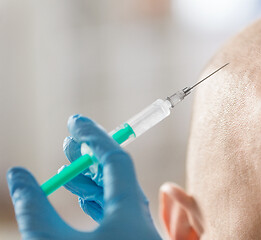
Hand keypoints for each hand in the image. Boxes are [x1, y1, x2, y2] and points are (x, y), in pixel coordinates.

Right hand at [7, 114, 161, 239]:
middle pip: (119, 174)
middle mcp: (141, 219)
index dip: (93, 136)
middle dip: (90, 156)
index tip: (74, 122)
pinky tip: (85, 199)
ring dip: (93, 179)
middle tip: (67, 143)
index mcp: (131, 212)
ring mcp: (140, 232)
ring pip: (119, 195)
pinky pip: (120, 213)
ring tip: (67, 174)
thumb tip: (18, 174)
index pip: (116, 159)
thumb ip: (35, 209)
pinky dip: (100, 201)